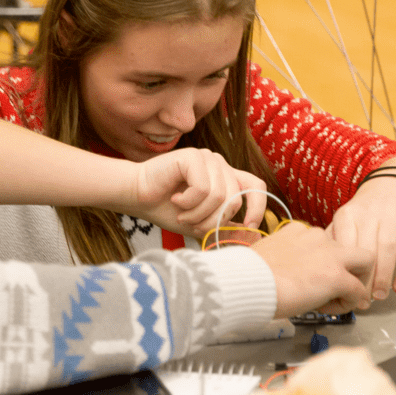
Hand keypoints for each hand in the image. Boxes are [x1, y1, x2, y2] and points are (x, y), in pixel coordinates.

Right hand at [129, 148, 267, 238]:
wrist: (138, 196)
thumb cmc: (166, 209)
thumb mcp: (200, 224)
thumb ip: (224, 228)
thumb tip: (253, 238)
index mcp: (226, 178)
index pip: (256, 186)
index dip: (258, 208)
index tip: (247, 227)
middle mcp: (220, 165)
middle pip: (235, 199)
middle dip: (213, 220)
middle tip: (191, 223)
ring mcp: (207, 158)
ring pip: (220, 196)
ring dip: (197, 213)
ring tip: (181, 212)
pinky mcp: (193, 156)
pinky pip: (203, 188)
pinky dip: (188, 202)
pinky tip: (175, 198)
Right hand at [251, 221, 373, 316]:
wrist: (248, 282)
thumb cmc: (249, 274)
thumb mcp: (269, 254)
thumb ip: (285, 257)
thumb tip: (286, 273)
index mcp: (300, 230)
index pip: (326, 242)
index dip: (324, 262)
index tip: (311, 279)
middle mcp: (318, 237)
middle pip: (351, 246)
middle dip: (350, 266)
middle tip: (337, 287)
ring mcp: (330, 255)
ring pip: (365, 263)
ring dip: (354, 282)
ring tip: (334, 299)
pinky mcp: (337, 276)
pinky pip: (358, 291)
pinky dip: (348, 303)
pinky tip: (328, 309)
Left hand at [326, 175, 395, 298]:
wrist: (392, 184)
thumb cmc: (364, 211)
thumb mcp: (345, 219)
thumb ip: (335, 241)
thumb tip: (322, 270)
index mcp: (346, 215)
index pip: (344, 247)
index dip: (345, 272)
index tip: (344, 292)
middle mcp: (368, 214)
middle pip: (366, 251)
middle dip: (364, 279)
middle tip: (362, 301)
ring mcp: (390, 215)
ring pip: (387, 249)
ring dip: (384, 276)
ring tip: (379, 296)